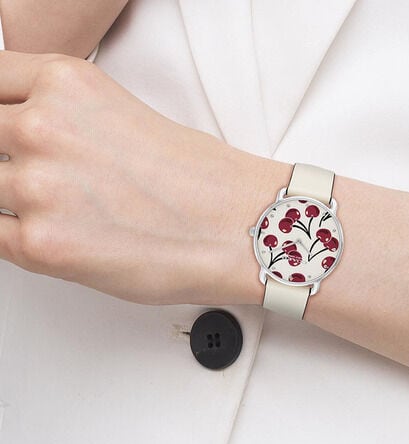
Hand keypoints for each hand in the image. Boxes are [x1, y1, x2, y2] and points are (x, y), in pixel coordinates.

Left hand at [0, 51, 291, 305]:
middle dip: (6, 160)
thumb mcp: (122, 117)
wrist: (235, 226)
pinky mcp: (41, 244)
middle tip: (40, 179)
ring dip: (14, 201)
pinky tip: (59, 236)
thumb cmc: (200, 180)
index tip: (5, 131)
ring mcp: (37, 186)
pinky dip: (18, 237)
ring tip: (62, 212)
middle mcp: (43, 128)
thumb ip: (63, 120)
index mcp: (66, 83)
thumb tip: (26, 139)